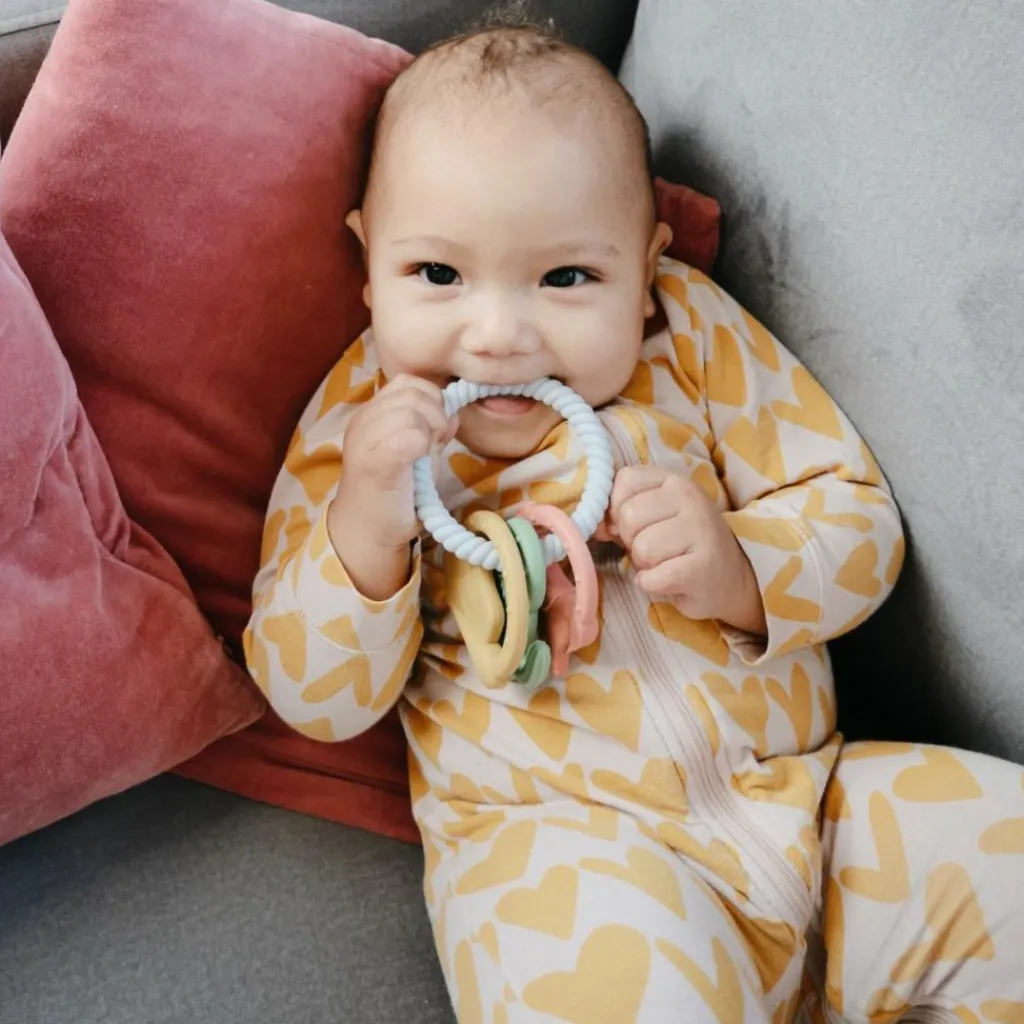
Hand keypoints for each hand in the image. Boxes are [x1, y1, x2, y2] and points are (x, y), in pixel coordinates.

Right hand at [328, 375, 456, 598]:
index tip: (437, 429)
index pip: (407, 383)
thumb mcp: (414, 453)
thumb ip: (431, 430)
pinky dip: (422, 446)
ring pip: (411, 410)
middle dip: (436, 413)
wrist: (367, 532)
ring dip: (430, 430)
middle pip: (412, 391)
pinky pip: (409, 436)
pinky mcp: (374, 462)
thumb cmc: (392, 494)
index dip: (432, 399)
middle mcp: (362, 421)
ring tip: (426, 453)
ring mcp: (365, 440)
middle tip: (435, 442)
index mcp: (370, 414)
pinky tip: (419, 463)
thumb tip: (454, 413)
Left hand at [601, 465, 766, 634]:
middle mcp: (689, 498)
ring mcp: (700, 530)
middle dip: (630, 540)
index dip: (615, 508)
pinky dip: (652, 584)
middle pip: (628, 517)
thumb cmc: (679, 544)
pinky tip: (668, 580)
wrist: (727, 577)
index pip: (624, 481)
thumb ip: (620, 511)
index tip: (630, 524)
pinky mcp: (702, 567)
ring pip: (641, 548)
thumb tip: (596, 524)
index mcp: (672, 481)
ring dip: (644, 564)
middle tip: (653, 549)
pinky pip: (653, 577)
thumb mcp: (652, 516)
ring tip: (663, 563)